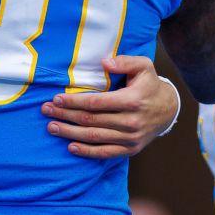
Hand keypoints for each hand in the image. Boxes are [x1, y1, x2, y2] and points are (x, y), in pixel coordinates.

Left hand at [42, 55, 178, 158]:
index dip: (74, 101)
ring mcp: (131, 138)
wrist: (168, 110)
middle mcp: (131, 121)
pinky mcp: (131, 149)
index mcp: (132, 100)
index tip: (56, 98)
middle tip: (46, 110)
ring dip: (70, 133)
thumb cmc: (149, 85)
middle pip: (91, 120)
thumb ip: (124, 61)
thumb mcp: (143, 66)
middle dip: (65, 115)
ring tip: (51, 127)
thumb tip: (104, 62)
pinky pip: (105, 152)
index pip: (96, 102)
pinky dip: (87, 152)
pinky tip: (70, 146)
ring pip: (94, 137)